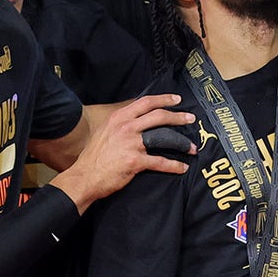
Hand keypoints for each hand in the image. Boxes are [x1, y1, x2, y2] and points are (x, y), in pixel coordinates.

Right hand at [53, 94, 195, 212]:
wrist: (85, 176)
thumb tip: (135, 120)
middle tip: (190, 118)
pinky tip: (182, 167)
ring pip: (163, 137)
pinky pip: (160, 162)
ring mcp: (131, 144)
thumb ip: (120, 124)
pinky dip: (174, 165)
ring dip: (181, 142)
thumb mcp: (104, 132)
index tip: (176, 100)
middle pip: (158, 116)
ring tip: (192, 147)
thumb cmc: (93, 157)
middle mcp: (126, 127)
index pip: (145, 103)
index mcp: (118, 118)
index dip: (163, 99)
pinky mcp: (135, 161)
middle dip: (178, 116)